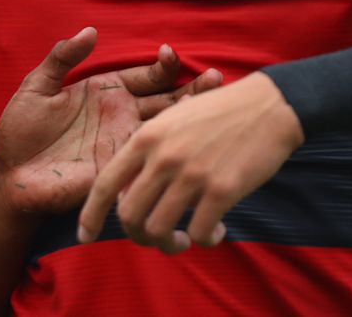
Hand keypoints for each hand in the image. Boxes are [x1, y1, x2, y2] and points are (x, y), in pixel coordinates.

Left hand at [0, 28, 222, 215]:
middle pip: (166, 101)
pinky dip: (175, 155)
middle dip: (193, 90)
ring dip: (192, 119)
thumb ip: (61, 57)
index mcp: (106, 92)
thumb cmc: (22, 129)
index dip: (162, 66)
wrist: (12, 174)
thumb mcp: (37, 86)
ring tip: (219, 105)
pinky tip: (196, 147)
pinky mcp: (123, 171)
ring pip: (168, 130)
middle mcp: (122, 116)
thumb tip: (91, 30)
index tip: (171, 54)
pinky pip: (154, 162)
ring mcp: (125, 144)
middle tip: (217, 78)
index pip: (145, 76)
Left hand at [77, 70, 303, 252]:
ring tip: (185, 239)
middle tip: (154, 239)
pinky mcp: (222, 190)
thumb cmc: (216, 114)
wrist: (267, 107)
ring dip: (171, 244)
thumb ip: (147, 152)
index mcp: (145, 138)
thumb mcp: (170, 120)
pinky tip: (216, 231)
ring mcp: (191, 174)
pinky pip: (200, 233)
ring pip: (161, 230)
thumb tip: (130, 194)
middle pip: (129, 215)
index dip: (90, 215)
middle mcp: (162, 157)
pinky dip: (204, 240)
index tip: (84, 236)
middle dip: (137, 236)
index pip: (104, 184)